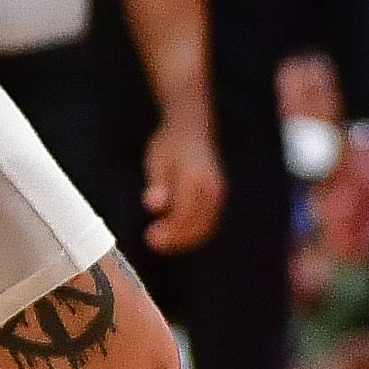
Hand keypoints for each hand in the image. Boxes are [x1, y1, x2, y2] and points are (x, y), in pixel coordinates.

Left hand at [141, 112, 228, 255]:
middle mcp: (213, 187)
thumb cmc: (170, 143)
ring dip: (185, 239)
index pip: (184, 216)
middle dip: (176, 240)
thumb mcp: (157, 160)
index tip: (149, 237)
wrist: (192, 126)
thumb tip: (153, 204)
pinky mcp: (219, 197)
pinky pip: (210, 222)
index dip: (168, 232)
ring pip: (206, 228)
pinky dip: (194, 233)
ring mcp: (219, 193)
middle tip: (153, 241)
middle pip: (198, 226)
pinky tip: (176, 232)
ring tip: (164, 240)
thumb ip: (157, 184)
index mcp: (196, 178)